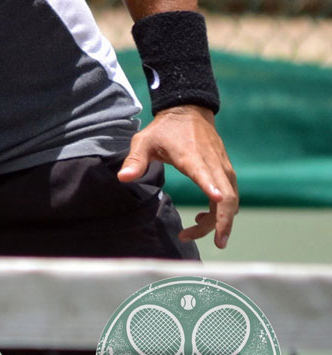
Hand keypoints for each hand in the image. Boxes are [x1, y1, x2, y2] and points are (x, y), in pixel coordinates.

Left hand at [117, 105, 236, 247]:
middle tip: (216, 243)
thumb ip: (135, 160)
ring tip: (193, 232)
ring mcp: (223, 168)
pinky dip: (221, 211)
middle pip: (227, 197)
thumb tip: (123, 178)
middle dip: (223, 222)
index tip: (216, 200)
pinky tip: (201, 218)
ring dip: (220, 220)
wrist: (189, 111)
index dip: (211, 187)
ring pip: (231, 200)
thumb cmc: (164, 129)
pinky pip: (230, 196)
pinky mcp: (226, 171)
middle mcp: (213, 164)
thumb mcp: (144, 140)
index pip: (205, 174)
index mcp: (193, 157)